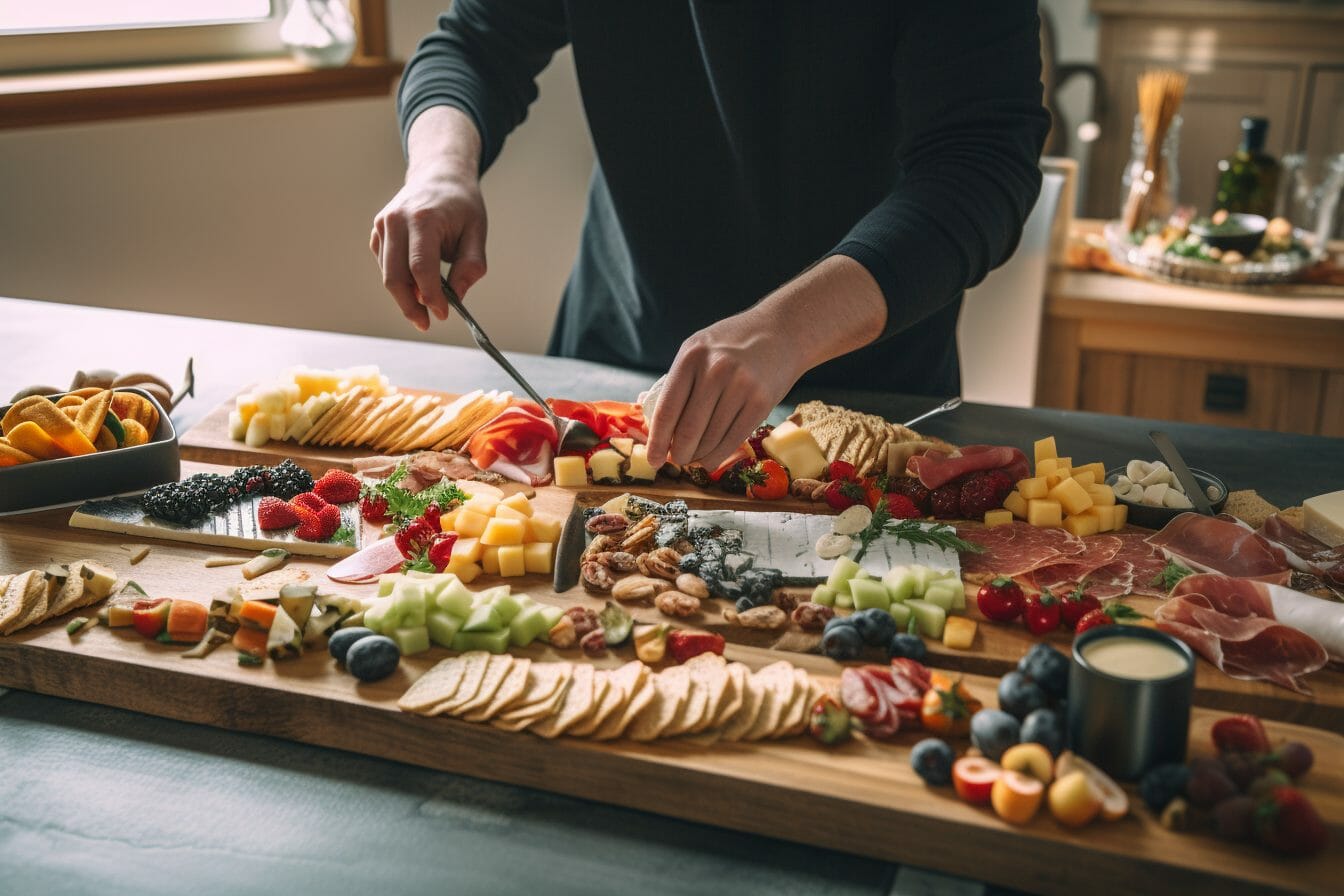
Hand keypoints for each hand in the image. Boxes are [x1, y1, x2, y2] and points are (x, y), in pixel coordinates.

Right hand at [370, 107, 486, 331]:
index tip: (443, 314)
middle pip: (395, 276)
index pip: (421, 268)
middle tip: (426, 323)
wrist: (439, 175)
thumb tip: (457, 296)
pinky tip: (416, 283)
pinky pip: (384, 265)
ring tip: (426, 304)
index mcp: (423, 219)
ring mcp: (383, 225)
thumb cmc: (461, 204)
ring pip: (387, 274)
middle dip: (410, 306)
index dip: (431, 297)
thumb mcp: (477, 232)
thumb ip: (470, 265)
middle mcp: (396, 220)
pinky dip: (400, 280)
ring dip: (405, 296)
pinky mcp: (377, 232)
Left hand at [645, 256, 887, 470]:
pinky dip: (718, 456)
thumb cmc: (734, 343)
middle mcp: (715, 370)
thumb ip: (681, 380)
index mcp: (691, 356)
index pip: (667, 409)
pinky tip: (710, 459)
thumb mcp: (700, 348)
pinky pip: (734, 439)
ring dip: (699, 456)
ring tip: (694, 459)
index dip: (657, 441)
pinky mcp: (761, 402)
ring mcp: (740, 386)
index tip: (654, 459)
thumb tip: (659, 427)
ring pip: (711, 439)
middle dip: (679, 453)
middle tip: (677, 460)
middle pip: (687, 430)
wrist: (781, 332)